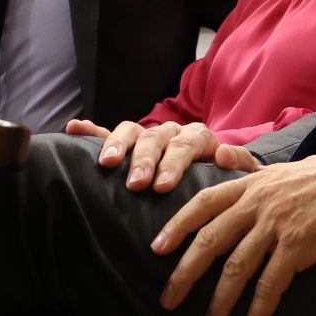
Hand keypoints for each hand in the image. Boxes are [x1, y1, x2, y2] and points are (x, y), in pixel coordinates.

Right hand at [64, 119, 253, 192]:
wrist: (217, 173)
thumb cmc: (227, 180)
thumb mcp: (242, 175)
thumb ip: (240, 164)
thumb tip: (224, 153)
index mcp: (198, 137)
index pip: (185, 144)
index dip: (173, 164)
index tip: (162, 187)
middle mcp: (171, 132)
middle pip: (155, 139)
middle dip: (144, 161)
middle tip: (135, 184)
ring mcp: (148, 136)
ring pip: (131, 132)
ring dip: (117, 145)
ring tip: (105, 163)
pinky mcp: (129, 144)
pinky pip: (108, 132)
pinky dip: (92, 131)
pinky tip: (74, 128)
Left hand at [154, 145, 315, 315]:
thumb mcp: (283, 167)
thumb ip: (251, 167)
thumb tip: (222, 155)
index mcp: (253, 184)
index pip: (205, 203)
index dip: (178, 226)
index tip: (157, 246)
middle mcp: (259, 202)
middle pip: (211, 239)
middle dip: (185, 271)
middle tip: (168, 297)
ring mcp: (277, 224)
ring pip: (237, 266)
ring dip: (220, 298)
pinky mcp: (298, 246)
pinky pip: (270, 282)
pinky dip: (257, 306)